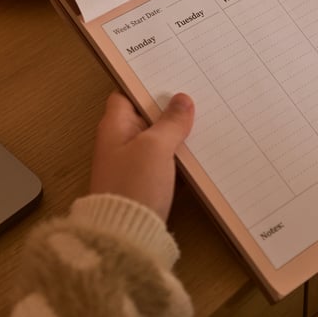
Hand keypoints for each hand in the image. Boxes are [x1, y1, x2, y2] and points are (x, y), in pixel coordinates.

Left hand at [89, 92, 194, 220]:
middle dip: (168, 111)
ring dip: (175, 136)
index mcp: (114, 127)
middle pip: (144, 118)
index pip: (126, 95)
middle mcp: (118, 143)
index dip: (146, 87)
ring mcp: (130, 165)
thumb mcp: (156, 147)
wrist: (125, 236)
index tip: (173, 80)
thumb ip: (170, 122)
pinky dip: (176, 158)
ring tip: (203, 122)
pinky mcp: (142, 185)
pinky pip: (162, 163)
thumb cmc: (134, 184)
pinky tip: (198, 155)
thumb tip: (182, 99)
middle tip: (196, 99)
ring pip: (155, 142)